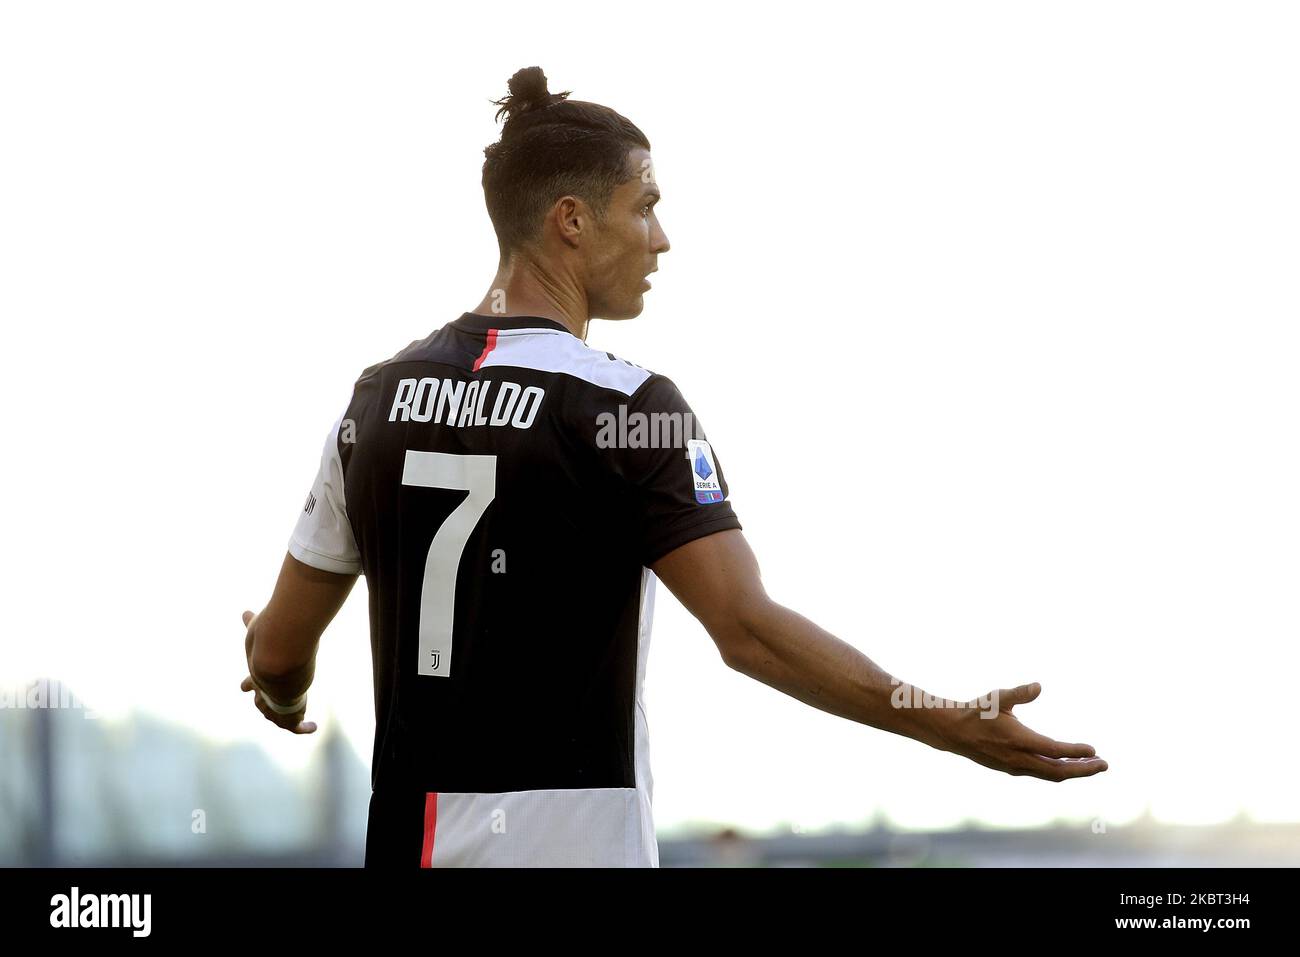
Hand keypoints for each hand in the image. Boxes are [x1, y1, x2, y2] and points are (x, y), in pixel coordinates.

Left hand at [240, 609, 316, 733]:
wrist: (276, 656)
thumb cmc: (267, 640)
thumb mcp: (259, 630)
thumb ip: (253, 622)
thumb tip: (245, 612)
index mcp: (257, 674)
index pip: (251, 684)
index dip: (250, 685)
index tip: (244, 687)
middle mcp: (264, 692)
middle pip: (262, 704)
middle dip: (264, 706)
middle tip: (269, 708)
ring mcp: (275, 704)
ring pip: (277, 717)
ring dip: (286, 719)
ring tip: (298, 720)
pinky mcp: (288, 712)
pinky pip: (294, 725)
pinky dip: (302, 728)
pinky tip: (312, 727)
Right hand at [930, 682, 1106, 781]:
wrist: (954, 733)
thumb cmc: (977, 711)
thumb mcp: (997, 698)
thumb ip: (1019, 693)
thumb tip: (1039, 686)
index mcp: (1018, 740)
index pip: (1055, 750)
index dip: (1076, 752)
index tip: (1094, 750)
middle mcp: (1018, 758)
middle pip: (1058, 770)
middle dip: (1083, 769)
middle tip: (1104, 765)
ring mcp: (1015, 767)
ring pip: (1050, 775)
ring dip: (1073, 772)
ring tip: (1091, 766)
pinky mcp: (1012, 769)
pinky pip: (1041, 774)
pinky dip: (1058, 771)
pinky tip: (1066, 766)